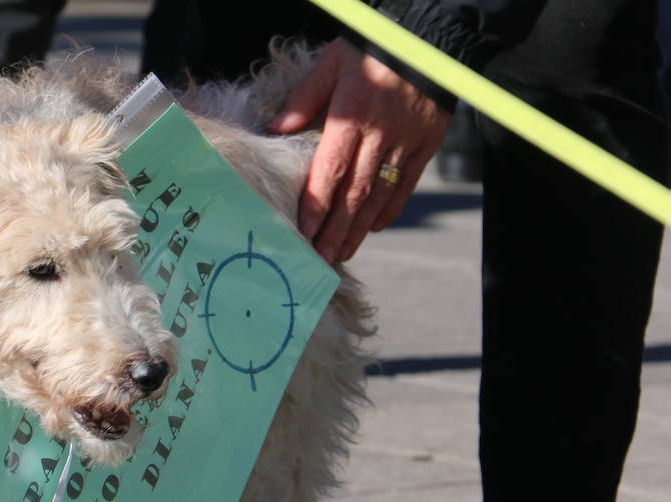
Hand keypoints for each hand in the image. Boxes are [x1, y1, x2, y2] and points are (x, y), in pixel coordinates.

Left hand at [266, 38, 450, 262]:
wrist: (430, 38)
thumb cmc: (372, 49)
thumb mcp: (333, 63)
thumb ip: (304, 98)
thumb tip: (276, 130)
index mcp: (352, 116)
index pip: (331, 170)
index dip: (317, 205)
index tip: (304, 232)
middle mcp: (380, 135)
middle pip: (354, 193)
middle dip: (336, 230)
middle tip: (321, 259)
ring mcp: (406, 142)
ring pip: (380, 195)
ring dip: (359, 228)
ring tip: (343, 253)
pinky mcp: (427, 144)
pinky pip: (407, 184)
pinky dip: (391, 209)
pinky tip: (374, 228)